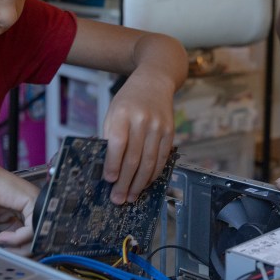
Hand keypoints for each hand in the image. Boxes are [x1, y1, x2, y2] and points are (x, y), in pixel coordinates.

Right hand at [0, 157, 38, 248]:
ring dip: (19, 245)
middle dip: (25, 251)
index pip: (39, 235)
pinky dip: (16, 238)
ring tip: (3, 243)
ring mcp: (37, 202)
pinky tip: (2, 237)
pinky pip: (31, 229)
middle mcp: (38, 205)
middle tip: (9, 253)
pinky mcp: (32, 201)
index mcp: (32, 209)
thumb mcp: (3, 220)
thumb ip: (15, 231)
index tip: (12, 253)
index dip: (27, 249)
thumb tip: (21, 246)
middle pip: (42, 237)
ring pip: (38, 235)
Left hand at [101, 72, 174, 203]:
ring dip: (139, 183)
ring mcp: (158, 126)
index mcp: (122, 113)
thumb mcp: (113, 111)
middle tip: (118, 198)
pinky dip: (153, 174)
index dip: (113, 164)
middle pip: (133, 157)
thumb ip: (110, 136)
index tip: (109, 180)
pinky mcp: (170, 132)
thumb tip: (109, 167)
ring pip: (149, 162)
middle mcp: (142, 119)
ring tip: (131, 196)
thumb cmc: (129, 100)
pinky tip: (145, 183)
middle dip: (125, 182)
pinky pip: (162, 158)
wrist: (155, 81)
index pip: (117, 143)